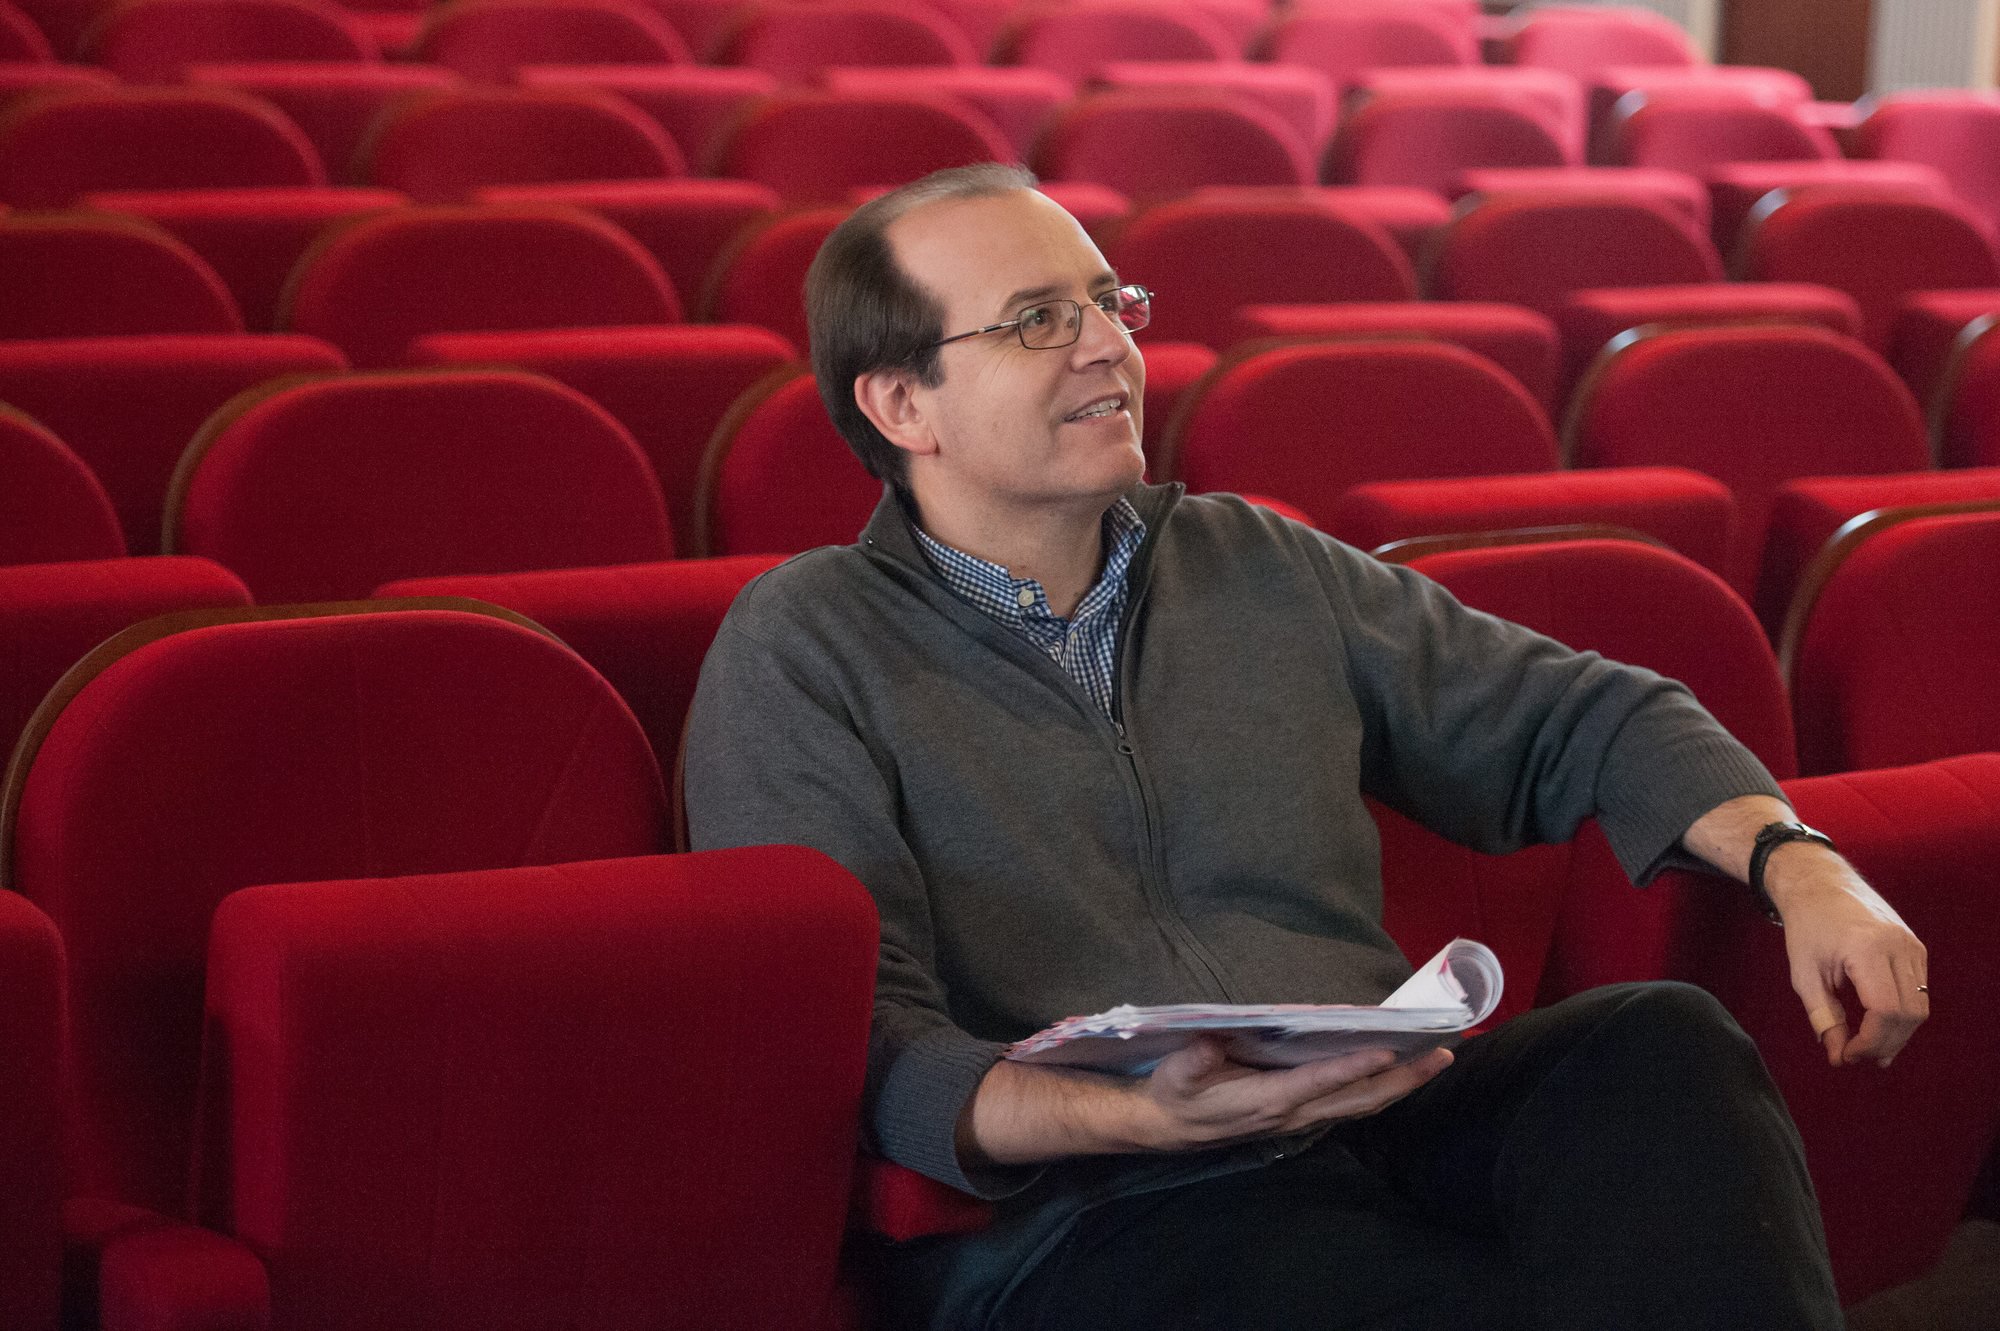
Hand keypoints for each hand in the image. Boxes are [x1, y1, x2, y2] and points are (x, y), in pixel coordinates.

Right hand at [958, 1041, 1453, 1168]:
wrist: (1157, 1126)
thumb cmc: (1168, 1092)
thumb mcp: (1173, 1071)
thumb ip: (1195, 1057)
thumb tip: (1213, 1038)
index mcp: (1262, 1101)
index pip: (1318, 1084)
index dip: (1353, 1069)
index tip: (1388, 1051)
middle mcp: (1289, 1114)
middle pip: (1357, 1099)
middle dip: (1403, 1078)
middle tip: (1444, 1052)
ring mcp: (1295, 1118)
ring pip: (1359, 1105)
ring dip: (1401, 1085)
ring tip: (1437, 1059)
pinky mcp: (1295, 1114)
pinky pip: (1347, 1104)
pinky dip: (1378, 1089)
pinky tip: (1398, 1074)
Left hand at [1765, 843, 1928, 1066]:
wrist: (1820, 884)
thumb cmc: (1807, 925)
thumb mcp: (1804, 974)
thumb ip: (1823, 1016)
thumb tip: (1838, 1055)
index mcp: (1869, 949)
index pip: (1886, 1011)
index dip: (1870, 1041)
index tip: (1847, 1056)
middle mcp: (1899, 946)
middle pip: (1909, 1013)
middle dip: (1885, 1043)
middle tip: (1858, 1057)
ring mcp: (1912, 945)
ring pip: (1919, 1006)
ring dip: (1897, 1033)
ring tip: (1870, 1049)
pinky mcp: (1916, 947)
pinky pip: (1919, 991)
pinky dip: (1903, 1014)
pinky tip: (1881, 1026)